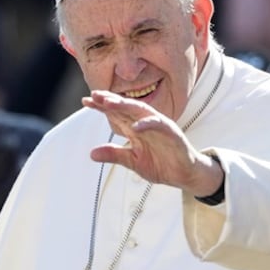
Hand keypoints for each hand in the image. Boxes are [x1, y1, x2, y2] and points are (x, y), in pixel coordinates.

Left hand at [83, 91, 222, 197]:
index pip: (116, 114)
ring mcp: (159, 126)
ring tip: (109, 103)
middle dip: (110, 101)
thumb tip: (91, 153)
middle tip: (94, 95)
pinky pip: (159, 125)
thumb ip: (114, 155)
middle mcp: (146, 123)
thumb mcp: (133, 161)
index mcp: (135, 128)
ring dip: (125, 106)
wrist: (184, 175)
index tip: (85, 101)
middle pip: (125, 108)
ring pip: (140, 111)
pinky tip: (135, 126)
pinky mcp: (172, 133)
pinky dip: (147, 124)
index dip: (101, 107)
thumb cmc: (161, 164)